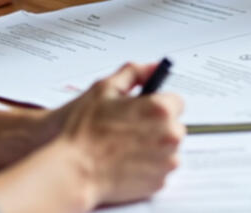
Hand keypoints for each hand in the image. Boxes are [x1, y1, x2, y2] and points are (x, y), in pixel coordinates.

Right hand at [49, 62, 183, 206]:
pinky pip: (161, 169)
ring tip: (126, 146)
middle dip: (157, 125)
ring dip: (154, 146)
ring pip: (168, 148)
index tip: (145, 109)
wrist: (73, 171)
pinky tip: (127, 162)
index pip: (176, 101)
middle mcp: (169, 136)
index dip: (158, 103)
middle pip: (174, 124)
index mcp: (160, 109)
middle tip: (130, 127)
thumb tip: (152, 67)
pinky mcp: (158, 183)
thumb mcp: (105, 88)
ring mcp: (166, 162)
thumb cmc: (85, 131)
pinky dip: (148, 166)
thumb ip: (134, 72)